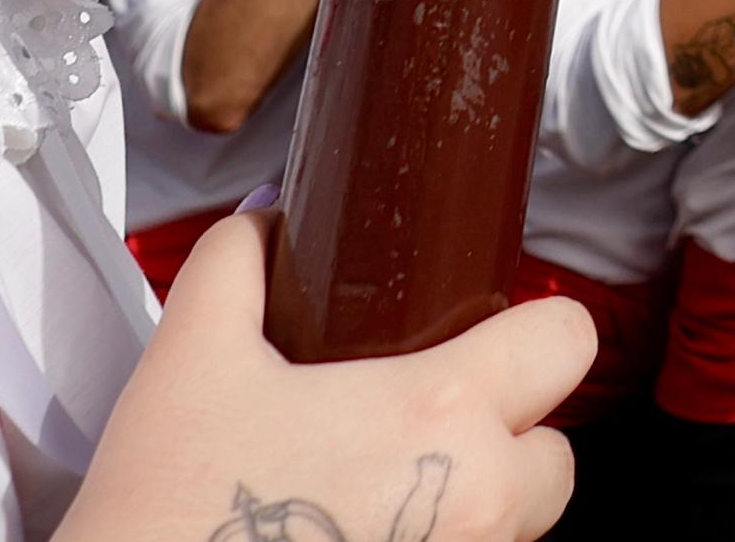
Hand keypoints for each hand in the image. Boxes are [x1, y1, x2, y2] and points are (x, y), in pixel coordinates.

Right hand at [68, 207, 583, 541]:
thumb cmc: (168, 507)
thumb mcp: (190, 357)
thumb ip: (235, 264)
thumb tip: (266, 223)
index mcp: (439, 413)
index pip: (566, 343)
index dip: (535, 333)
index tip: (493, 338)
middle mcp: (476, 503)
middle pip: (556, 457)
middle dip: (508, 441)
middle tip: (426, 431)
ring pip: (518, 527)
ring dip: (478, 506)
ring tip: (388, 491)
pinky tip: (371, 536)